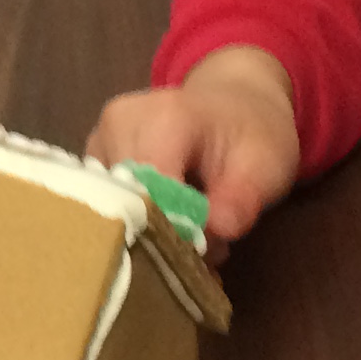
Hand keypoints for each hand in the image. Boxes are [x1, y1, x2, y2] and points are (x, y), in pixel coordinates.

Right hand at [85, 46, 303, 247]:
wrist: (234, 103)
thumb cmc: (252, 134)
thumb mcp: (266, 165)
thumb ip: (242, 198)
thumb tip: (216, 231)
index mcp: (163, 119)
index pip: (148, 191)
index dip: (171, 232)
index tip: (200, 257)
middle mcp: (118, 124)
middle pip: (123, 203)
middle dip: (159, 239)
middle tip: (199, 257)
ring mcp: (100, 140)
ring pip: (110, 210)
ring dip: (147, 235)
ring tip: (188, 240)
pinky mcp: (94, 158)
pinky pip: (105, 204)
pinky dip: (135, 224)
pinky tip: (167, 227)